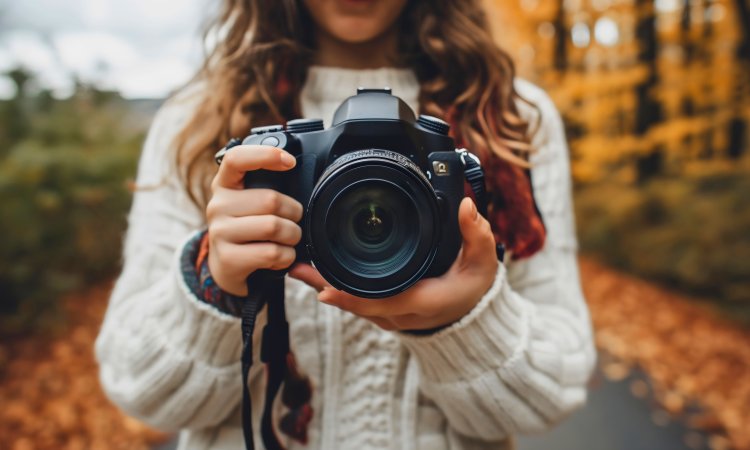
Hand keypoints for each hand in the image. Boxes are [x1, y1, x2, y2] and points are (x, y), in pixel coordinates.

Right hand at [207, 145, 302, 295]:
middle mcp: (217, 205)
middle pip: (270, 199)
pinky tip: (279, 257)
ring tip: (287, 240)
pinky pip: (271, 252)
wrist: (227, 268)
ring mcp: (219, 232)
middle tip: (293, 221)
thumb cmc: (248, 230)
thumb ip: (267, 188)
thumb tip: (296, 172)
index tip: (290, 162)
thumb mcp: (251, 204)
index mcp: (225, 184)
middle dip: (294, 213)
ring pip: (273, 227)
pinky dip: (286, 256)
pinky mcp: (227, 258)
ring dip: (292, 236)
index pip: (236, 159)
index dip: (266, 155)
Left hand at [290, 197, 498, 330]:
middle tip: (296, 267)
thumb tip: (466, 206)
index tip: (326, 290)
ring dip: (323, 286)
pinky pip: (356, 301)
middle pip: (355, 304)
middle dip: (323, 287)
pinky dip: (335, 288)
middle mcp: (400, 313)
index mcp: (420, 302)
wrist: (472, 314)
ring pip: (351, 303)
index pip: (381, 302)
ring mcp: (390, 314)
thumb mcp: (483, 262)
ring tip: (296, 267)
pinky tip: (316, 273)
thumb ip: (477, 234)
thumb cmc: (473, 288)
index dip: (352, 298)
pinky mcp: (384, 310)